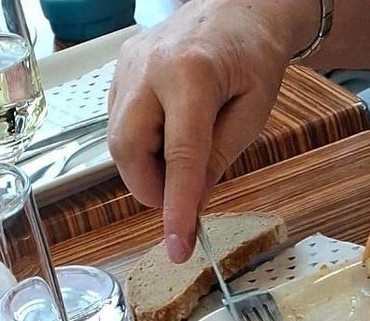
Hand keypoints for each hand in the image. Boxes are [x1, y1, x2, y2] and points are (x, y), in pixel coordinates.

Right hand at [108, 1, 314, 262]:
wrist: (238, 7)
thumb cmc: (253, 56)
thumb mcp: (253, 112)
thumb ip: (218, 159)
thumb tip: (189, 207)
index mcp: (192, 74)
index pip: (180, 156)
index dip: (176, 206)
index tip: (178, 246)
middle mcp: (149, 67)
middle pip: (127, 148)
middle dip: (151, 187)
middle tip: (179, 199)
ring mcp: (127, 65)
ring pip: (116, 140)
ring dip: (145, 166)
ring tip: (180, 158)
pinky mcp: (118, 70)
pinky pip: (117, 122)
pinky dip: (140, 144)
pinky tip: (167, 136)